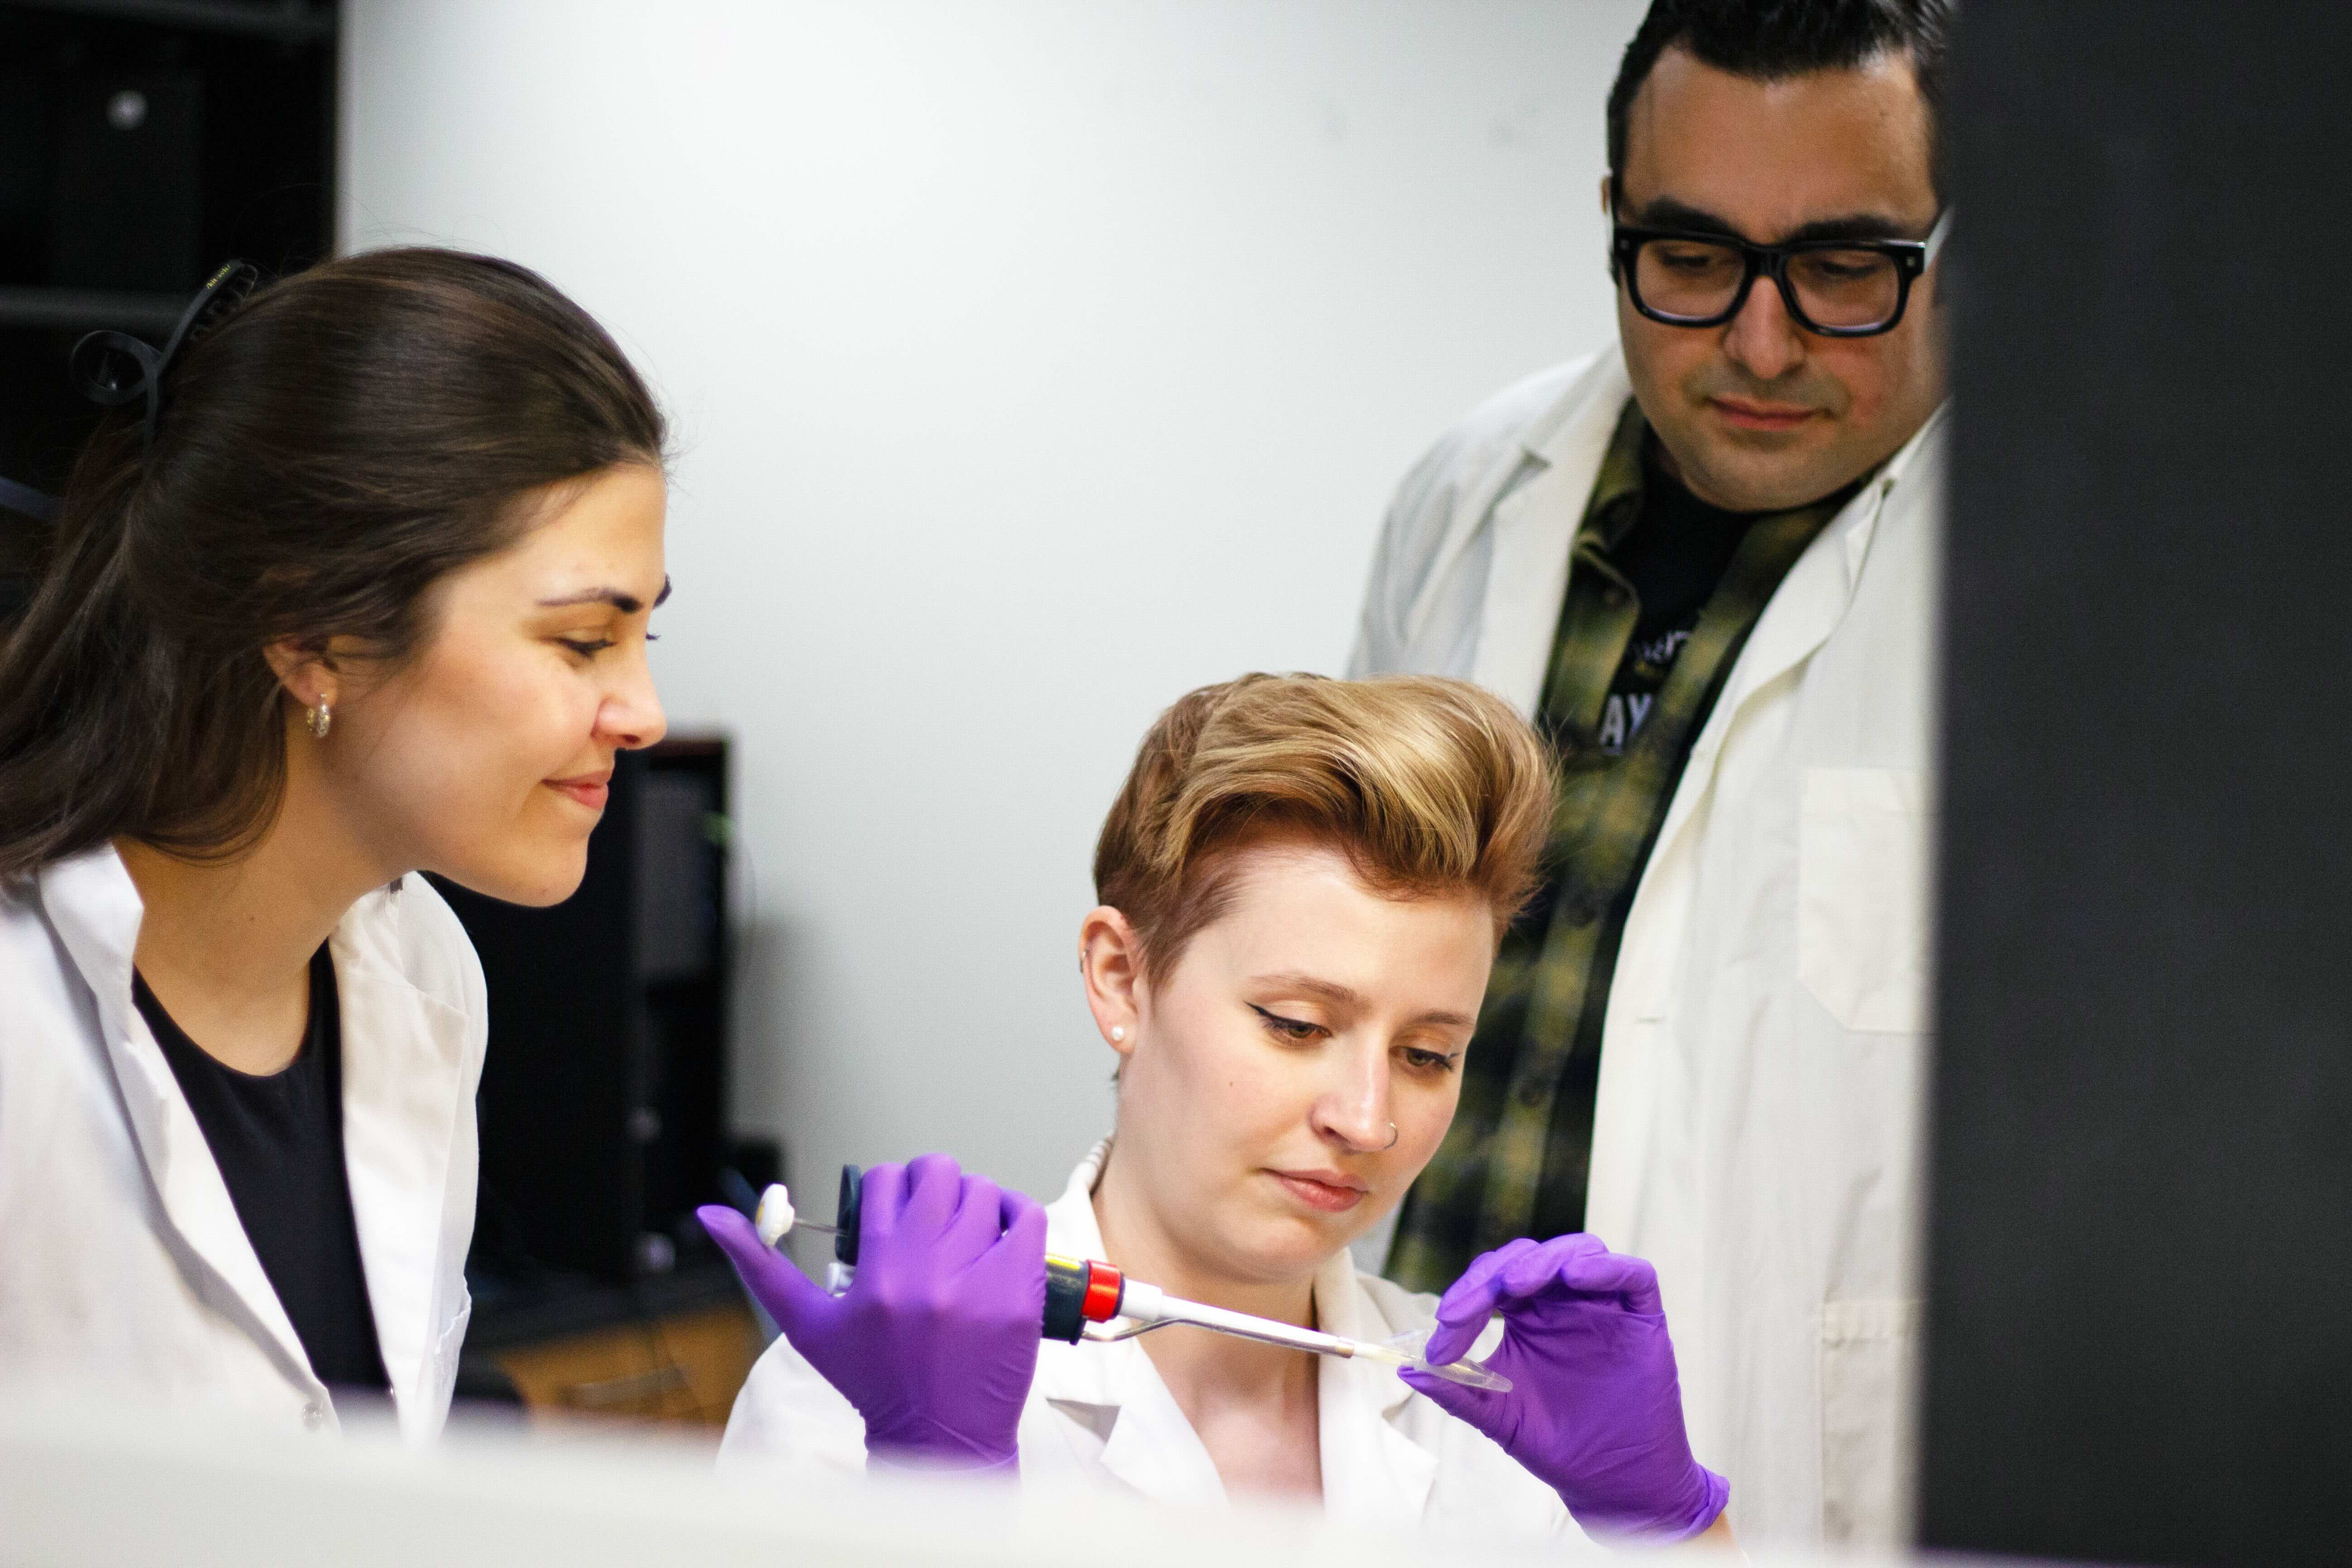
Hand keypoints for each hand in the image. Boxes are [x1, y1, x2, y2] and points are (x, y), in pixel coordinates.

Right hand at [699, 1154, 1045, 1471]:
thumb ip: (761, 1265)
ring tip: (962, 1227)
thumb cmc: (873, 1381)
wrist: (937, 1438)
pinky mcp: (1019, 1293)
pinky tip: (998, 1231)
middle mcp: (925, 1272)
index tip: (893, 1206)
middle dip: (929, 1181)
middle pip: (937, 1173)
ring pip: (982, 1191)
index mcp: (875, 1274)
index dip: (888, 1186)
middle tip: (929, 1208)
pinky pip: (1026, 1218)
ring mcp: (978, 1281)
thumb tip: (710, 1215)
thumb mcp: (807, 1325)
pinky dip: (1014, 1212)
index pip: (883, 1182)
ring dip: (972, 1199)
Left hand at [1400, 1235, 1727, 1540]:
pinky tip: (1576, 1276)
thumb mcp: (1499, 1416)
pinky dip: (1605, 1268)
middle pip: (1530, 1257)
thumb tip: (1405, 1369)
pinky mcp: (1643, 1317)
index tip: (1443, 1329)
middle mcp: (1566, 1301)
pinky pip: (1633, 1275)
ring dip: (1544, 1260)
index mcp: (1528, 1315)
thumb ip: (1457, 1390)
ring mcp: (1605, 1306)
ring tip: (1514, 1284)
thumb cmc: (1557, 1445)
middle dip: (1494, 1273)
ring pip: (1578, 1250)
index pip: (1493, 1280)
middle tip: (1467, 1308)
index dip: (1465, 1295)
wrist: (1614, 1484)